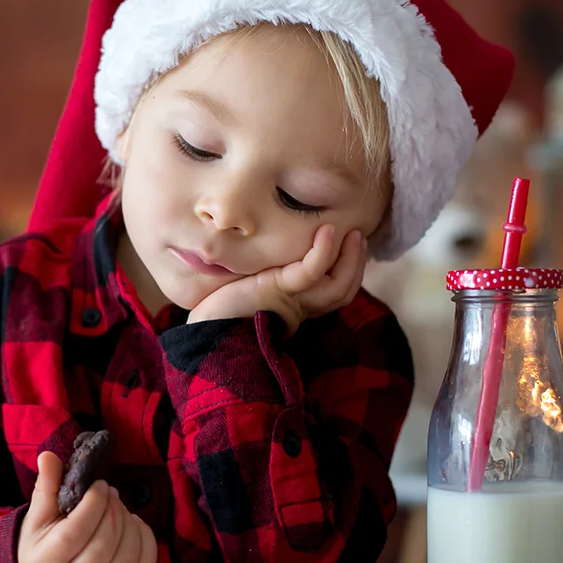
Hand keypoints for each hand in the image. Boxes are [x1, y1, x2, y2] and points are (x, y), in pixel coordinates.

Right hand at [18, 452, 156, 562]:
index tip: (100, 484)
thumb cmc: (41, 545)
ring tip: (120, 507)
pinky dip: (146, 539)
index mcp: (48, 562)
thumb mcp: (37, 517)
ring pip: (128, 556)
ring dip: (130, 523)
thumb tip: (48, 456)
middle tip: (112, 493)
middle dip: (114, 510)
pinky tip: (133, 525)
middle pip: (105, 543)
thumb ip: (46, 486)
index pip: (77, 531)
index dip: (94, 503)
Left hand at [188, 225, 367, 333]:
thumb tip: (259, 251)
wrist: (203, 332)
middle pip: (342, 293)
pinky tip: (329, 231)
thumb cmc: (216, 310)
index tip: (350, 252)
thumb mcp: (247, 287)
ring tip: (353, 233)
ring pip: (337, 286)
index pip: (331, 296)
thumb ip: (262, 274)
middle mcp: (297, 309)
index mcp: (291, 310)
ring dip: (350, 259)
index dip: (347, 275)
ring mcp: (291, 301)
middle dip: (356, 265)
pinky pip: (311, 272)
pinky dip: (323, 251)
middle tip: (359, 237)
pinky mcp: (279, 290)